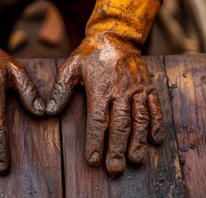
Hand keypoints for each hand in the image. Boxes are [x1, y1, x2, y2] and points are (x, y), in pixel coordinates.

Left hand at [46, 0, 164, 175]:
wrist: (115, 36)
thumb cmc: (89, 54)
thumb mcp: (69, 67)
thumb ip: (60, 90)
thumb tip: (47, 111)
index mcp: (99, 88)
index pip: (97, 120)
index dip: (95, 141)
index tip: (93, 160)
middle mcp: (120, 90)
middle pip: (119, 124)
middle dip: (117, 149)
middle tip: (115, 169)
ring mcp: (136, 89)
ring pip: (139, 119)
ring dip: (138, 141)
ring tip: (135, 160)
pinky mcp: (148, 86)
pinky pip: (155, 107)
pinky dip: (157, 124)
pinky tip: (156, 140)